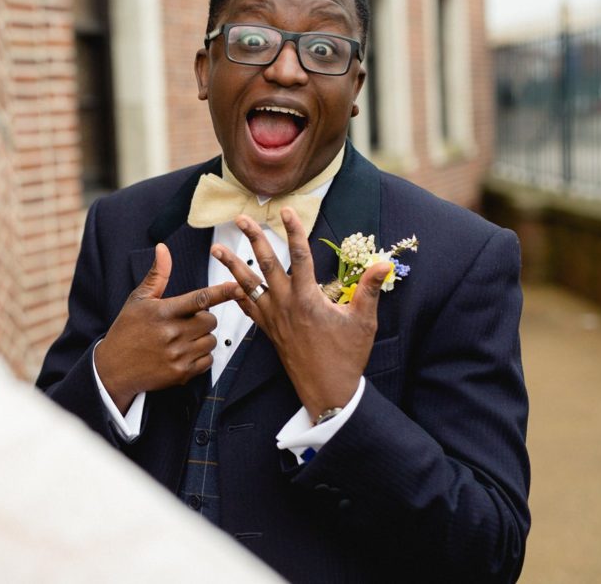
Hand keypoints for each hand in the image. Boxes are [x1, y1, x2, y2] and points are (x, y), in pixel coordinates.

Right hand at [96, 243, 242, 412]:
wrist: (114, 368)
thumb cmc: (127, 330)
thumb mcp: (138, 299)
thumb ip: (157, 275)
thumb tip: (163, 248)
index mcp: (163, 312)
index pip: (199, 299)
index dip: (221, 292)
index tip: (237, 287)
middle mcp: (171, 334)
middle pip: (210, 321)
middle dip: (203, 319)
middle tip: (186, 321)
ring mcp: (177, 355)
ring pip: (212, 341)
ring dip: (203, 338)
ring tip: (182, 338)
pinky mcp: (181, 374)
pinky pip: (208, 361)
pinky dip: (201, 356)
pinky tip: (184, 353)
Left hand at [210, 208, 390, 421]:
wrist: (327, 390)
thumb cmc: (347, 356)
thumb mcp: (363, 320)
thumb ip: (370, 288)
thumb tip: (384, 263)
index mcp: (308, 298)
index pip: (300, 255)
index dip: (293, 230)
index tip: (286, 211)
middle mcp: (286, 304)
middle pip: (266, 264)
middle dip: (254, 238)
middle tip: (241, 218)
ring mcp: (274, 318)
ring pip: (248, 285)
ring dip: (232, 265)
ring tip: (216, 249)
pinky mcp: (269, 331)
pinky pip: (248, 309)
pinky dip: (237, 295)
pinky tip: (228, 285)